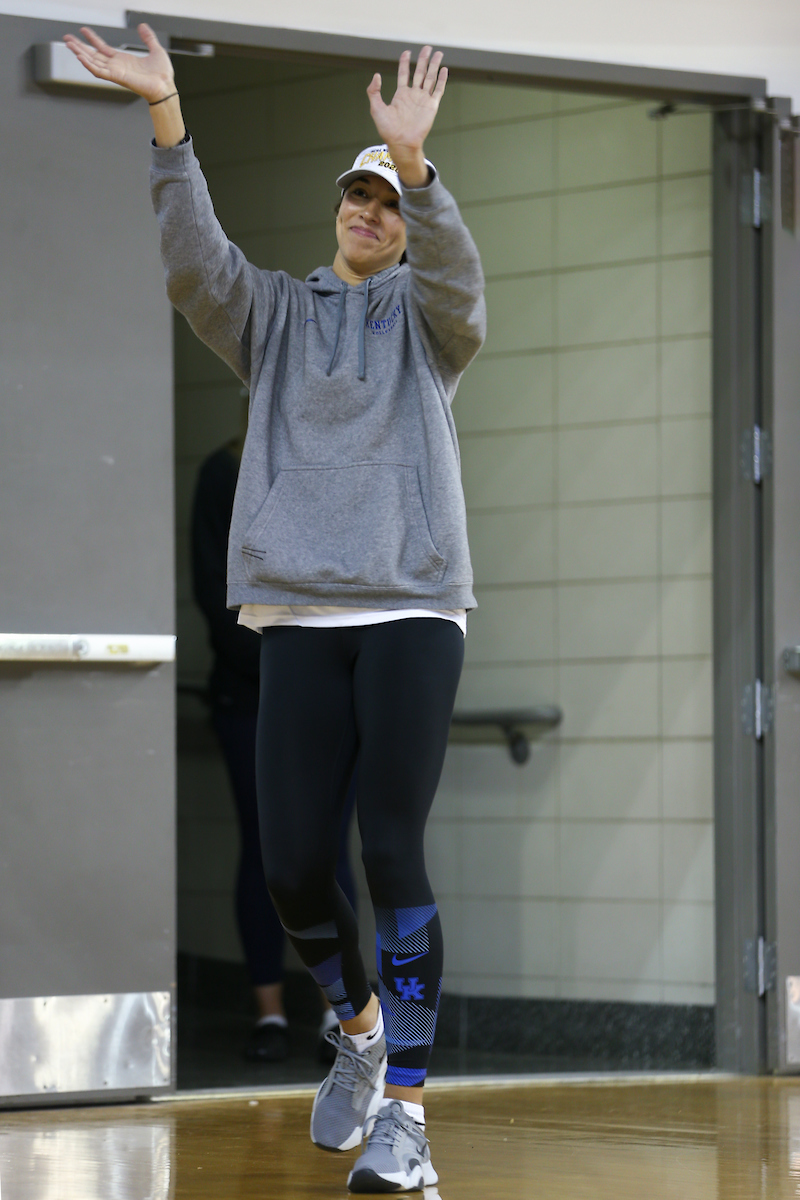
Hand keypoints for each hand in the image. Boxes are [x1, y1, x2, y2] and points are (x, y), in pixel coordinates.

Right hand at [62, 23, 174, 102]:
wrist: (166, 86)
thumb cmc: (162, 74)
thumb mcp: (156, 50)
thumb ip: (148, 38)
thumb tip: (143, 26)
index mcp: (123, 60)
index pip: (102, 48)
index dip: (92, 39)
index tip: (83, 30)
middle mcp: (117, 66)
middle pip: (93, 55)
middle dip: (79, 46)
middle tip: (66, 38)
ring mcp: (116, 72)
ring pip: (93, 62)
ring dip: (80, 54)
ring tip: (69, 45)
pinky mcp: (117, 78)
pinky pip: (99, 72)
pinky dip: (89, 65)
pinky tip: (80, 57)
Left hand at [367, 47, 446, 181]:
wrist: (401, 143)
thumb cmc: (388, 130)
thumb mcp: (376, 108)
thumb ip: (374, 91)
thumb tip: (376, 75)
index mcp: (401, 95)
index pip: (404, 74)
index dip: (405, 63)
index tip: (407, 52)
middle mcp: (413, 95)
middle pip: (420, 73)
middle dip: (424, 60)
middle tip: (427, 48)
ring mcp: (423, 100)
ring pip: (430, 78)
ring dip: (434, 66)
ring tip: (438, 54)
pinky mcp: (431, 106)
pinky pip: (438, 90)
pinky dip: (442, 80)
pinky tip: (444, 70)